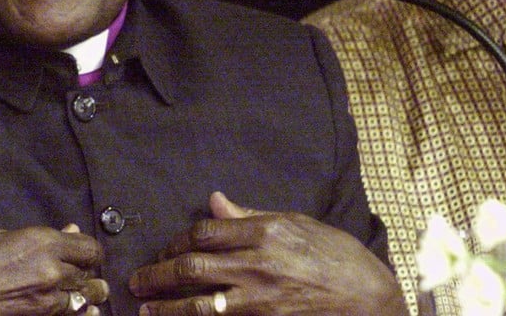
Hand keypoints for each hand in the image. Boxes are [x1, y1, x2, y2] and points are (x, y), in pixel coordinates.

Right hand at [0, 224, 108, 315]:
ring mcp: (47, 299)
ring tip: (81, 295)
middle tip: (80, 275)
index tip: (82, 254)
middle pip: (90, 274)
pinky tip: (75, 310)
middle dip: (87, 274)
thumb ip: (41, 238)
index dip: (88, 252)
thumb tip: (71, 232)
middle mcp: (52, 269)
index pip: (90, 248)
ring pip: (85, 298)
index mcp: (42, 242)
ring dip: (84, 295)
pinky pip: (69, 315)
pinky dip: (75, 312)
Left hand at [129, 192, 405, 315]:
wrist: (368, 298)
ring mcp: (260, 297)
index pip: (205, 232)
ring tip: (145, 309)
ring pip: (199, 302)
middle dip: (158, 274)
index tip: (166, 249)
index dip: (178, 241)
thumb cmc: (337, 255)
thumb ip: (251, 215)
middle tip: (137, 281)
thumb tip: (215, 201)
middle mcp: (258, 262)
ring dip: (166, 307)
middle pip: (193, 266)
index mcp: (265, 230)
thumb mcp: (297, 223)